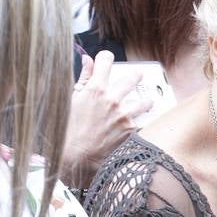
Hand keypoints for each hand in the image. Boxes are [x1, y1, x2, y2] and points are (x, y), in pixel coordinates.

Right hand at [61, 51, 150, 189]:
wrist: (76, 157)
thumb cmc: (69, 129)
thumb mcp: (71, 100)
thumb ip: (82, 78)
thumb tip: (87, 59)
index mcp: (95, 88)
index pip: (105, 60)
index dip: (106, 58)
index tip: (107, 60)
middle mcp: (112, 99)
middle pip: (132, 78)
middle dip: (135, 76)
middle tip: (138, 76)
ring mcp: (124, 115)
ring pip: (145, 102)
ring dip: (146, 101)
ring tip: (147, 101)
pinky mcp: (131, 131)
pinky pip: (143, 123)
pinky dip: (142, 123)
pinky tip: (141, 124)